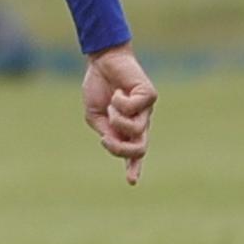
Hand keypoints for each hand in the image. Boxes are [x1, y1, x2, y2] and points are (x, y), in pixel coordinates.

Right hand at [82, 43, 156, 183]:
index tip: (131, 182)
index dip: (132, 168)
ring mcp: (146, 110)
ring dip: (116, 119)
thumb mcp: (95, 115)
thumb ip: (105, 131)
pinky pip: (134, 108)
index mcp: (126, 129)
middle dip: (122, 149)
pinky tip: (118, 91)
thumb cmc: (99, 87)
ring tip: (112, 104)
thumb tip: (114, 141)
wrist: (102, 61)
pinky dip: (119, 102)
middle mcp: (140, 122)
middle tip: (106, 139)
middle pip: (140, 148)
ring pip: (136, 129)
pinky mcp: (149, 96)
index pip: (134, 153)